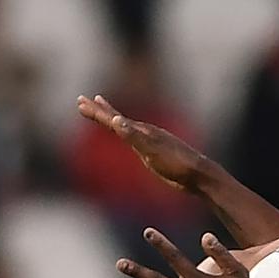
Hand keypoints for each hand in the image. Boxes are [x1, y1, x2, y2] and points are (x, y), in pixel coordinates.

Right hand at [77, 94, 206, 192]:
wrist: (198, 175)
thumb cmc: (176, 164)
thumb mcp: (152, 151)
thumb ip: (134, 136)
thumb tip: (117, 121)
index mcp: (141, 131)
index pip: (113, 119)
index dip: (97, 112)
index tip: (81, 103)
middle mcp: (144, 132)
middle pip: (117, 119)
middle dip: (99, 111)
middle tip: (82, 101)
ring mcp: (150, 142)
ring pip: (125, 126)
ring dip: (112, 118)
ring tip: (104, 112)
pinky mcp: (154, 152)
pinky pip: (134, 138)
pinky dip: (125, 132)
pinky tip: (126, 132)